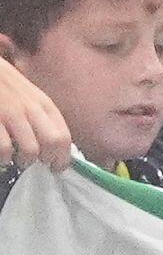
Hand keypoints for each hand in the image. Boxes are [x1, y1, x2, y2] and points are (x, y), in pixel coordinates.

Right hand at [0, 53, 71, 170]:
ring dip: (26, 161)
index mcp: (44, 104)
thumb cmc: (7, 86)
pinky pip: (5, 148)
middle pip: (52, 144)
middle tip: (40, 164)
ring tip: (20, 161)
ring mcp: (11, 114)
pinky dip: (5, 158)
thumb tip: (55, 144)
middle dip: (48, 160)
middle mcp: (31, 109)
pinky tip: (3, 156)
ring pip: (31, 150)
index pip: (64, 137)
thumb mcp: (31, 96)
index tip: (57, 167)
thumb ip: (43, 116)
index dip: (63, 157)